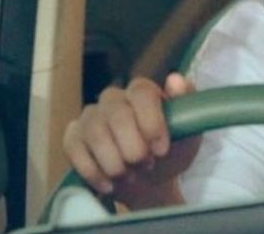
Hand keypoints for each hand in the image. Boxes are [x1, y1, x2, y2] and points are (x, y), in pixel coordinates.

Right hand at [62, 73, 199, 207]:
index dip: (151, 121)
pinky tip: (109, 184)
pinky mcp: (74, 137)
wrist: (151, 182)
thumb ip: (188, 107)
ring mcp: (91, 117)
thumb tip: (176, 80)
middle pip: (117, 113)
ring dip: (115, 162)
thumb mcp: (189, 135)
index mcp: (143, 92)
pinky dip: (93, 171)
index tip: (161, 150)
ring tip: (130, 176)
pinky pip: (74, 147)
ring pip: (95, 132)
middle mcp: (114, 99)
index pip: (141, 92)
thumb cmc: (170, 154)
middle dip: (133, 147)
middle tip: (146, 166)